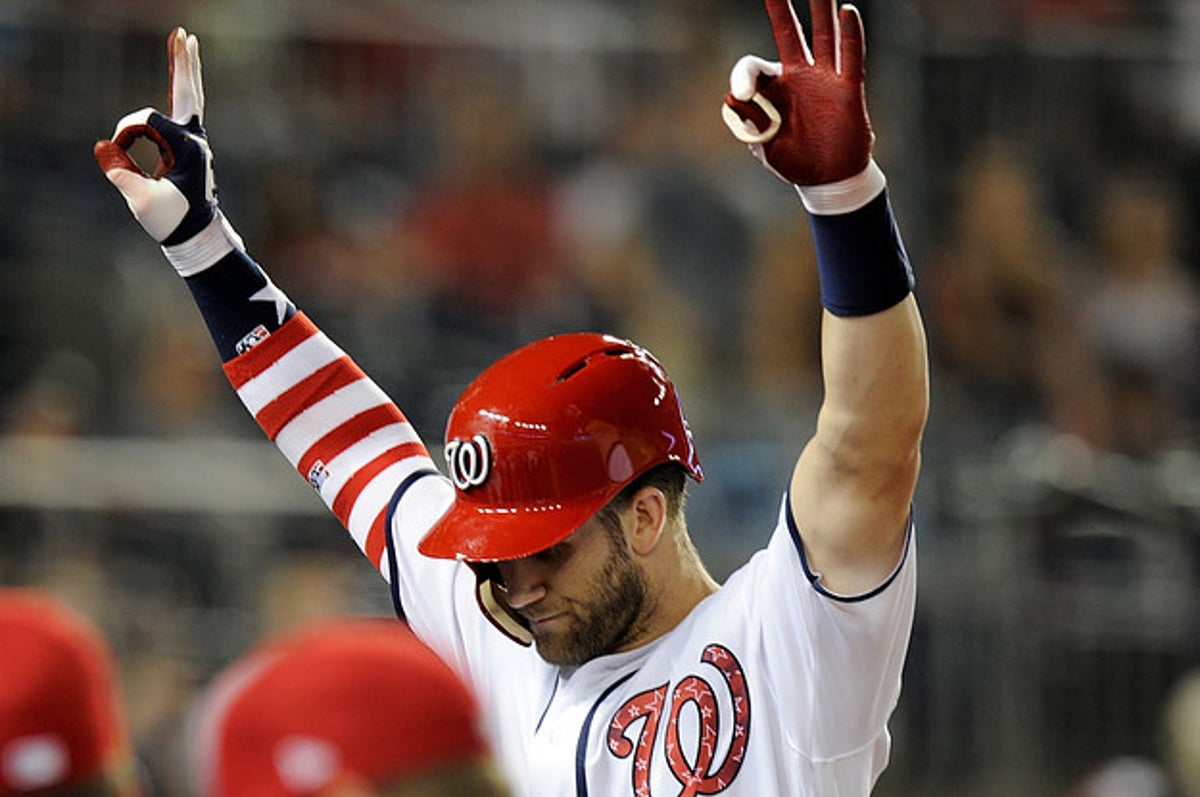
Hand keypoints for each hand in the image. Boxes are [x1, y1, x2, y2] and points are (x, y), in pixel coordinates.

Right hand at [94, 27, 221, 246]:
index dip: (126, 132)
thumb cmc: (173, 220)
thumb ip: (123, 176)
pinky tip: (183, 71)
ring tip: (186, 41)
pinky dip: (182, 87)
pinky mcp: (190, 145)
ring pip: (189, 96)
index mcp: (188, 150)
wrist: (196, 234)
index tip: (118, 152)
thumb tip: (104, 148)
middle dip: (183, 62)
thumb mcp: (144, 202)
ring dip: (184, 68)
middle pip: (187, 92)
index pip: (147, 120)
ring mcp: (195, 141)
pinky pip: (184, 109)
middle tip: (185, 32)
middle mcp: (196, 140)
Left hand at [723, 0, 873, 186]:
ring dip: (821, 7)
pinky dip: (850, 35)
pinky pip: (850, 57)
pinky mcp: (848, 89)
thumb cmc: (794, 160)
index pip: (753, 68)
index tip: (743, 96)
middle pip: (788, 32)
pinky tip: (847, 11)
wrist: (827, 179)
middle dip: (780, 7)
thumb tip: (733, 96)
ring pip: (822, 35)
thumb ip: (749, 122)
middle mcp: (798, 77)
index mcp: (772, 90)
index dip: (745, 76)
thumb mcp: (764, 145)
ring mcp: (824, 79)